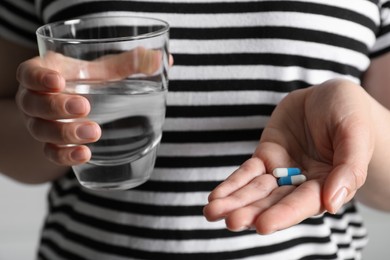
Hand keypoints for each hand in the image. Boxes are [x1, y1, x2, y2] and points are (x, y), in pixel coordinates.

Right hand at [15, 48, 169, 164]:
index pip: (29, 73)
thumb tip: (163, 60)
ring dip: (64, 133)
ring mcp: (42, 123)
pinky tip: (84, 154)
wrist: (78, 106)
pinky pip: (50, 153)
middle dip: (57, 107)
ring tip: (94, 132)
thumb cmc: (90, 81)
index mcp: (46, 73)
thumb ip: (130, 64)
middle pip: (33, 104)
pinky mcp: (52, 144)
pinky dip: (65, 156)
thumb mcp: (106, 70)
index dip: (38, 77)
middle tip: (85, 107)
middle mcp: (37, 99)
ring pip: (40, 130)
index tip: (58, 81)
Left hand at [203, 79, 373, 233]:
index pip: (304, 203)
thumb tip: (332, 203)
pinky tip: (215, 197)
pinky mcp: (265, 156)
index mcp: (328, 183)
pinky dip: (231, 185)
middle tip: (231, 222)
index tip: (262, 226)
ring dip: (235, 203)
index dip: (284, 214)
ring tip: (212, 212)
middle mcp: (302, 183)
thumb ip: (348, 168)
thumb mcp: (355, 133)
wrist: (328, 95)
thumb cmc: (349, 112)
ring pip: (255, 191)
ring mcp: (281, 171)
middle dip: (252, 213)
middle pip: (274, 202)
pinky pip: (246, 173)